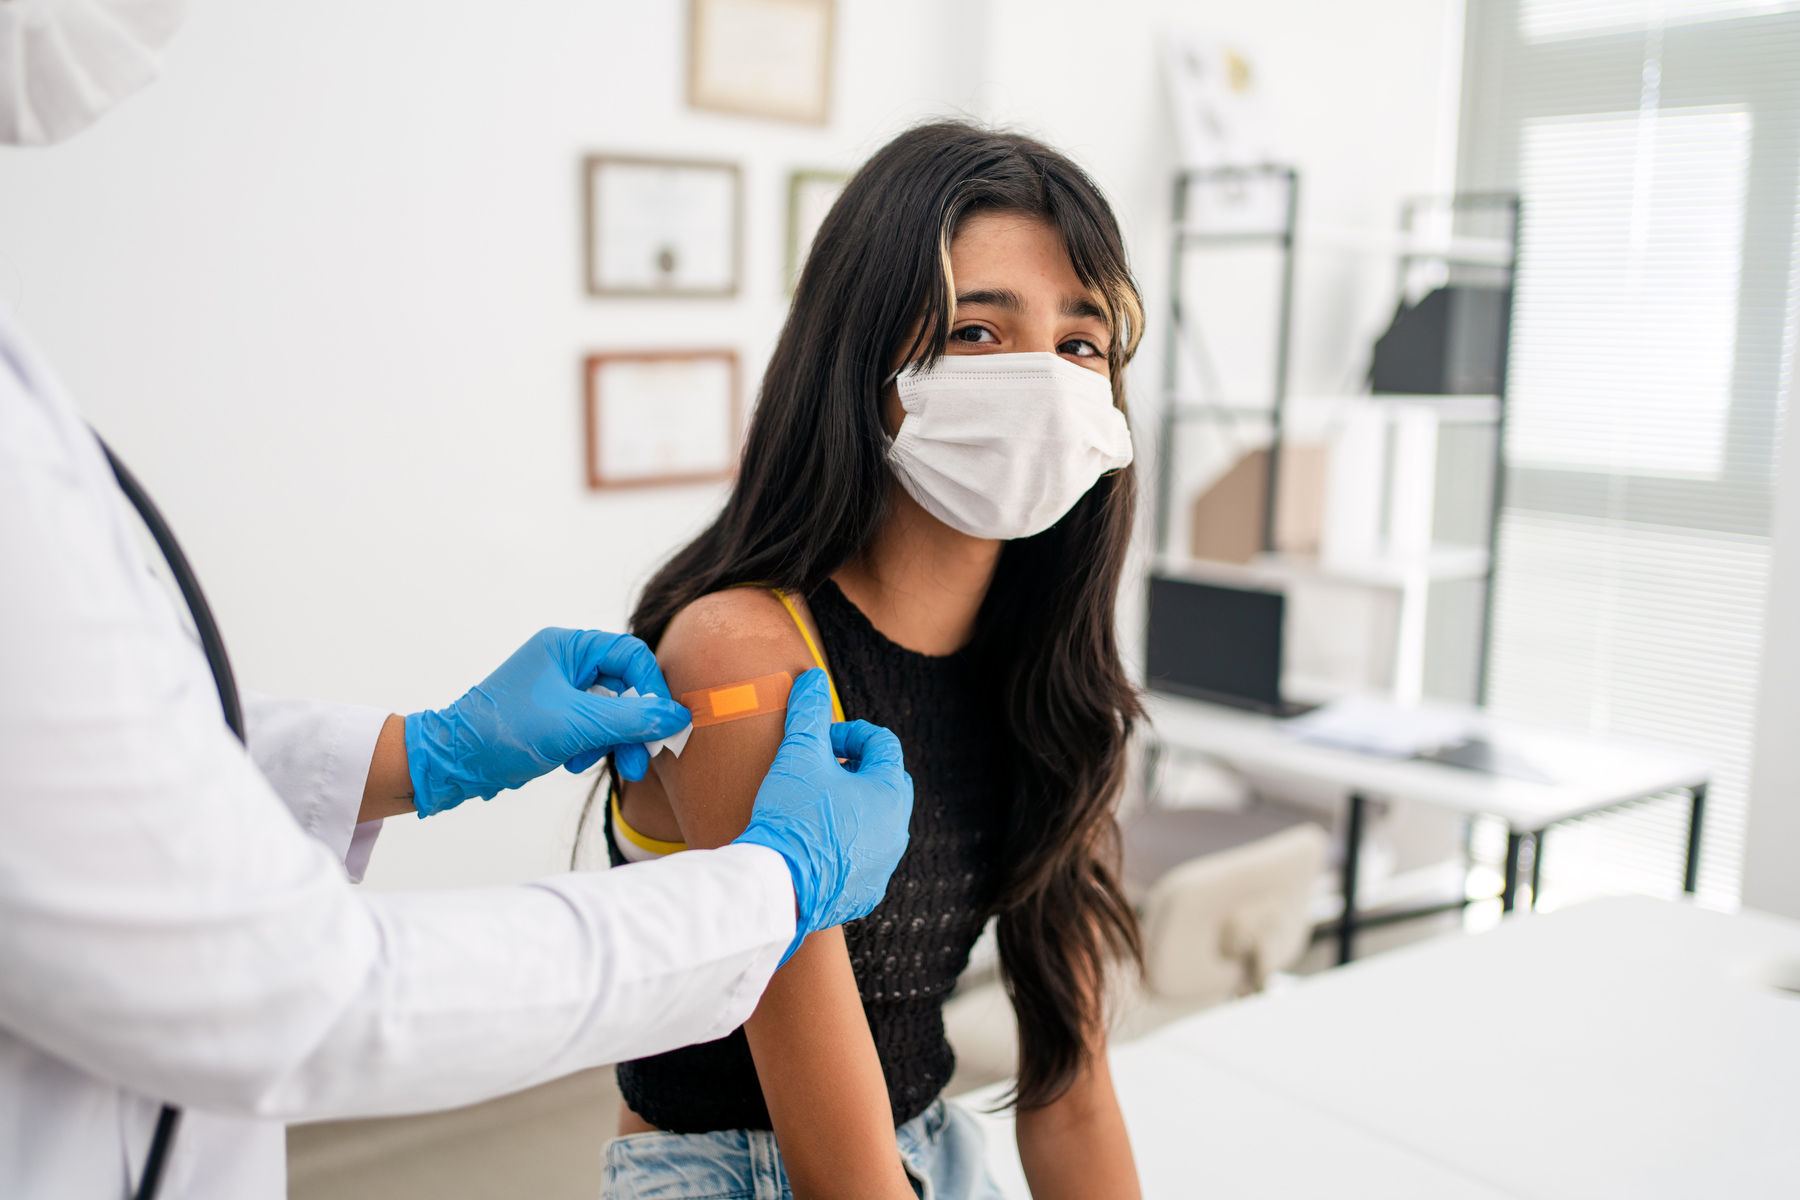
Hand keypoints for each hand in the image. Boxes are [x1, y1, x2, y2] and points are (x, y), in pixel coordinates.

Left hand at [404, 628, 690, 816]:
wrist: (453, 762)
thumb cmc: (504, 732)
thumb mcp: (577, 724)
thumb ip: (632, 718)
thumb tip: (678, 716)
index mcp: (568, 645)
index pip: (631, 656)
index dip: (653, 689)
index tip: (664, 724)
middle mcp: (565, 660)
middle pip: (624, 686)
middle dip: (634, 725)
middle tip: (641, 760)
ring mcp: (558, 687)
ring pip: (610, 710)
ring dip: (614, 741)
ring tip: (609, 767)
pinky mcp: (553, 714)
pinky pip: (592, 725)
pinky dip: (592, 746)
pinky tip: (574, 763)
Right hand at [733, 669, 913, 962]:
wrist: (778, 887)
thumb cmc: (792, 816)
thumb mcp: (798, 755)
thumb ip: (808, 713)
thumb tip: (812, 678)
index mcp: (890, 792)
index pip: (883, 744)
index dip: (850, 733)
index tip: (820, 742)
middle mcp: (897, 830)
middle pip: (885, 782)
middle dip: (855, 769)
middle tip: (820, 770)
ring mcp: (884, 865)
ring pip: (876, 822)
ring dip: (851, 807)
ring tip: (814, 805)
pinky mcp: (866, 893)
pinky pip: (863, 859)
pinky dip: (844, 845)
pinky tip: (813, 844)